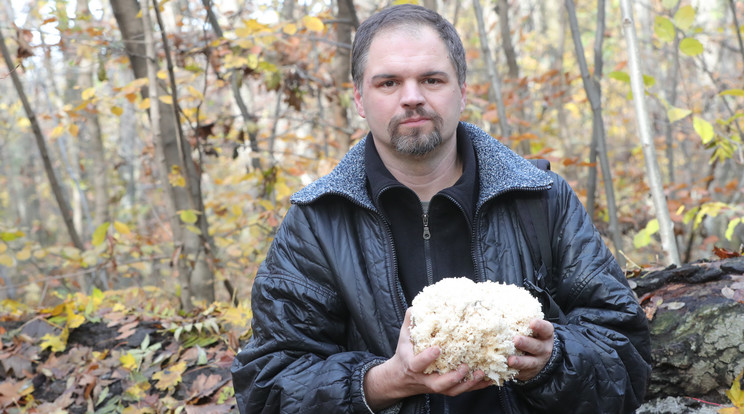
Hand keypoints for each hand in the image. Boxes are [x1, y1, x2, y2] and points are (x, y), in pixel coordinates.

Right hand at [363, 309, 491, 410]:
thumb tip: (417, 306)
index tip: (437, 349)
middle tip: (464, 366)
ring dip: (467, 383)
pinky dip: (476, 386)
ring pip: (452, 390)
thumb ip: (410, 323)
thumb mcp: (404, 338)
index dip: (427, 358)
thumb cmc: (405, 355)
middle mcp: (425, 378)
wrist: (403, 378)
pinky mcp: (446, 388)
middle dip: (452, 377)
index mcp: (413, 366)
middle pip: (439, 384)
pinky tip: (488, 379)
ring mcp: (436, 385)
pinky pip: (462, 390)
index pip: (418, 364)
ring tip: (481, 373)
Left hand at [508, 319, 554, 380]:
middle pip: (536, 346)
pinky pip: (521, 373)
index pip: (546, 329)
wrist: (543, 359)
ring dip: (520, 361)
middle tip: (516, 340)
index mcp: (545, 335)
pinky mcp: (528, 373)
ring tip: (510, 360)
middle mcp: (543, 349)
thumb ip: (522, 321)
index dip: (540, 326)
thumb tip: (500, 306)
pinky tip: (504, 369)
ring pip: (529, 362)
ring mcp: (537, 362)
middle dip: (526, 343)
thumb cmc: (533, 337)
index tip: (532, 322)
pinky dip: (512, 372)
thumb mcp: (534, 329)